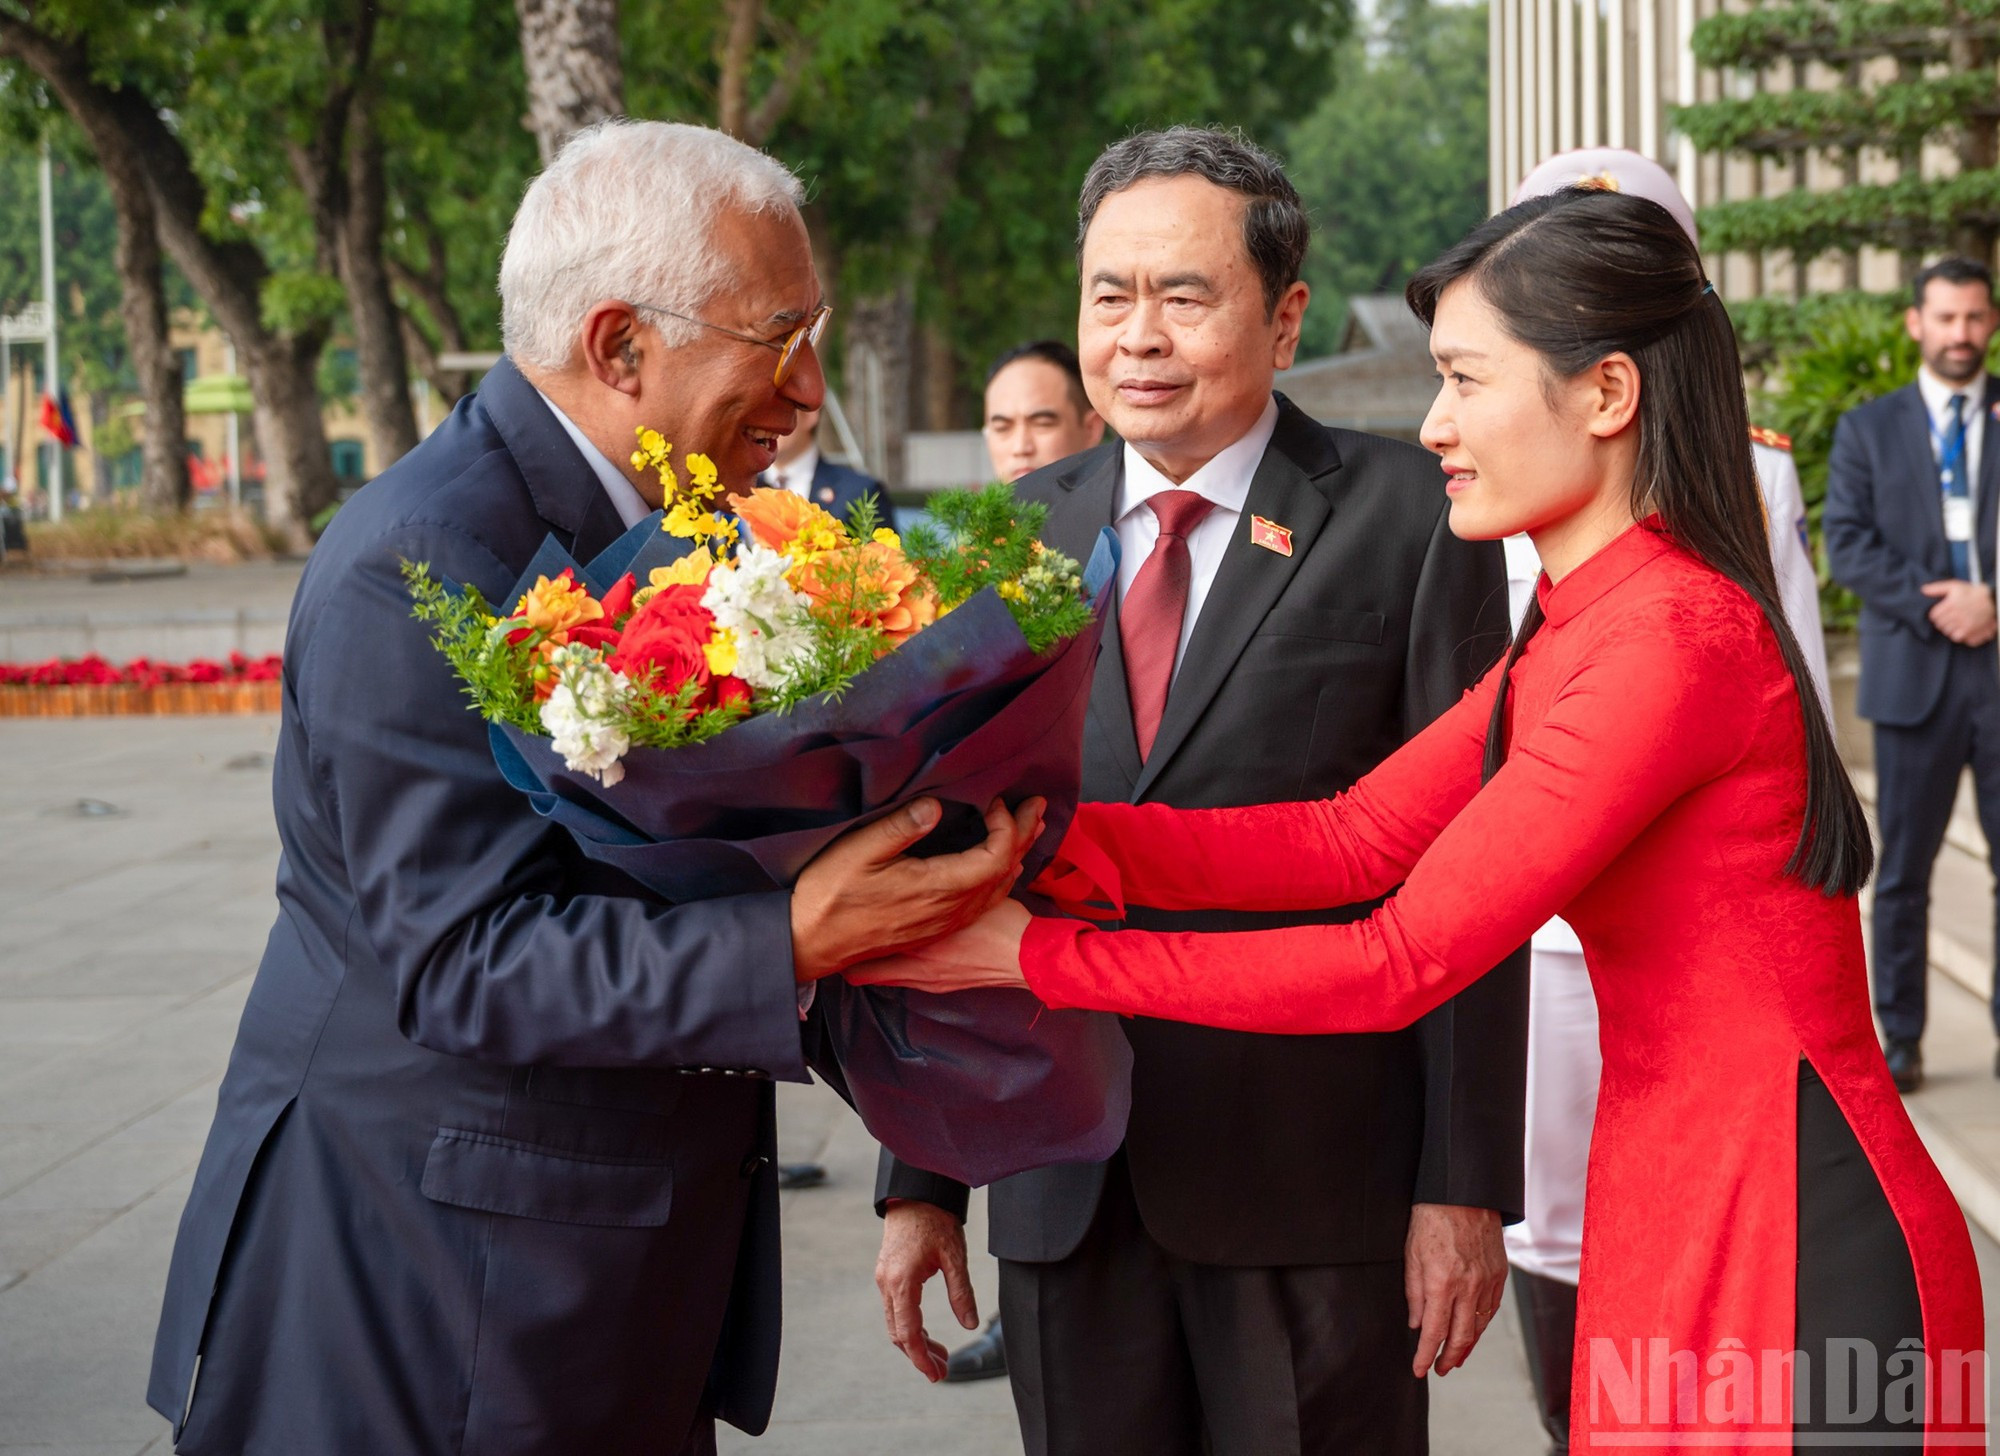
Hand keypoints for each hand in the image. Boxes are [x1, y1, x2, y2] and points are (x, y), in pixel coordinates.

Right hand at [791, 796, 1043, 982]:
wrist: (810, 941)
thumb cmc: (829, 895)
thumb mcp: (859, 851)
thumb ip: (901, 827)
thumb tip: (936, 805)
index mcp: (937, 889)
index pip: (994, 857)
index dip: (1005, 826)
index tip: (994, 800)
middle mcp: (949, 911)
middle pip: (1005, 873)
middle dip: (1023, 835)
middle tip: (1037, 805)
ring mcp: (944, 924)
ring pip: (996, 891)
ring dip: (1016, 856)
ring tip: (1028, 830)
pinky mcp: (935, 929)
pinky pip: (982, 904)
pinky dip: (999, 878)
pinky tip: (998, 868)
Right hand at [875, 1199, 977, 1380]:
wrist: (915, 1193)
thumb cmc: (935, 1220)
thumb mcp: (954, 1256)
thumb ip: (961, 1292)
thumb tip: (969, 1323)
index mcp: (902, 1282)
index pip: (908, 1332)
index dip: (921, 1357)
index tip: (936, 1374)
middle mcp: (887, 1284)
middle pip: (898, 1333)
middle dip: (919, 1355)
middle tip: (942, 1372)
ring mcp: (884, 1279)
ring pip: (895, 1322)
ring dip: (915, 1342)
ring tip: (939, 1356)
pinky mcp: (887, 1274)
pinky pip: (895, 1309)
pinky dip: (910, 1325)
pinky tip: (926, 1332)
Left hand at [1404, 1203, 1505, 1377]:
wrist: (1463, 1194)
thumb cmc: (1431, 1220)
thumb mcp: (1411, 1255)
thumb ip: (1414, 1293)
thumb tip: (1417, 1323)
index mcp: (1441, 1283)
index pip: (1433, 1331)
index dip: (1425, 1355)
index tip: (1418, 1369)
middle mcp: (1467, 1287)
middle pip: (1461, 1336)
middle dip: (1448, 1358)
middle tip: (1440, 1369)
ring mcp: (1487, 1281)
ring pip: (1479, 1325)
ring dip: (1467, 1346)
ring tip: (1456, 1357)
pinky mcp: (1499, 1274)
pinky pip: (1491, 1308)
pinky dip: (1482, 1324)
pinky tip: (1474, 1330)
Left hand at [1921, 580, 1997, 645]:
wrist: (1991, 599)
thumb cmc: (1971, 592)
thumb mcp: (1954, 586)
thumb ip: (1938, 588)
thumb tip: (1923, 590)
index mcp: (1951, 604)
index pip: (1934, 616)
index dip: (1936, 615)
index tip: (1940, 613)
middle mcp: (1957, 614)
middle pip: (1939, 624)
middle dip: (1941, 622)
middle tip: (1948, 618)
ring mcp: (1964, 623)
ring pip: (1946, 631)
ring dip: (1948, 628)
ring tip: (1953, 623)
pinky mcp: (1970, 630)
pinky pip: (1956, 637)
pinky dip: (1955, 634)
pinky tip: (1959, 629)